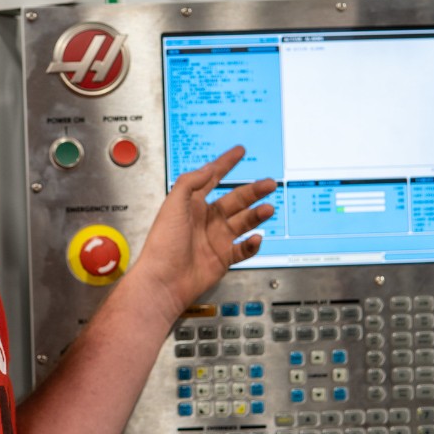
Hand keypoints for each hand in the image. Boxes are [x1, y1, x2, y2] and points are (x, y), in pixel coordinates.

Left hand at [126, 146, 275, 326]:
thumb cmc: (163, 243)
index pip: (212, 178)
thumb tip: (209, 168)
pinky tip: (256, 238)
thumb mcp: (174, 203)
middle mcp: (205, 220)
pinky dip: (252, 244)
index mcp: (192, 204)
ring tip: (268, 209)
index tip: (239, 152)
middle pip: (235, 200)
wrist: (164, 280)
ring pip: (243, 222)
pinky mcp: (222, 258)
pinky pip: (243, 249)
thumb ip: (191, 182)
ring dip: (257, 215)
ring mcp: (215, 239)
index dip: (226, 164)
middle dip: (253, 191)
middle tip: (269, 183)